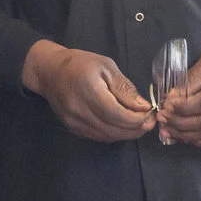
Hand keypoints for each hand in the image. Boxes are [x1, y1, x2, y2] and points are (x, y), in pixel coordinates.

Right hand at [23, 41, 153, 141]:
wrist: (49, 72)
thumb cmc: (79, 64)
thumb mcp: (106, 66)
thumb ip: (125, 88)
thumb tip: (143, 107)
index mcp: (89, 90)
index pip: (117, 114)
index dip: (137, 119)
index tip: (151, 115)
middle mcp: (79, 110)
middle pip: (113, 129)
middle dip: (136, 129)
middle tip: (151, 123)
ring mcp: (74, 122)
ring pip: (107, 136)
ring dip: (127, 134)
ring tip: (140, 125)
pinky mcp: (73, 128)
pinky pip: (98, 136)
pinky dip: (114, 134)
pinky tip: (123, 127)